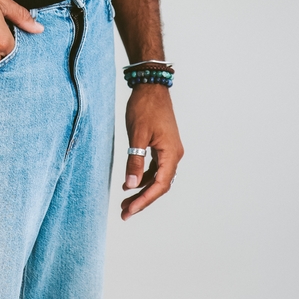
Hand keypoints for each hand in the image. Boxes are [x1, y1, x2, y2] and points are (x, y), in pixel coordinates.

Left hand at [121, 84, 182, 219]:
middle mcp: (173, 154)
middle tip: (125, 213)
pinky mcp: (162, 145)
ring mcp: (169, 150)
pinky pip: (154, 168)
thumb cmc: (144, 107)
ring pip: (157, 178)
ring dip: (142, 190)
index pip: (159, 185)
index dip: (144, 200)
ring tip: (125, 202)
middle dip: (143, 200)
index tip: (130, 211)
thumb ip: (134, 160)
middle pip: (159, 185)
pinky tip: (129, 183)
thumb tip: (130, 185)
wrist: (150, 86)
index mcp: (171, 153)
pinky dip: (143, 177)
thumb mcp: (137, 134)